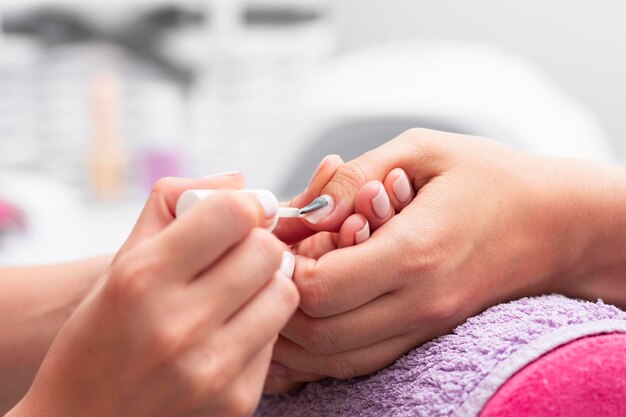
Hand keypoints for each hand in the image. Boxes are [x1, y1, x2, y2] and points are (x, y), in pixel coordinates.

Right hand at [8, 176, 298, 416]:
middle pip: (268, 251)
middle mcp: (178, 325)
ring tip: (238, 294)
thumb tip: (241, 184)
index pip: (232, 214)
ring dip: (267, 285)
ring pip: (284, 293)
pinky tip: (229, 334)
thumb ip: (173, 206)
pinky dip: (259, 328)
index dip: (244, 206)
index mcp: (143, 279)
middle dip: (257, 244)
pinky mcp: (236, 401)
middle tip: (237, 256)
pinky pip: (276, 339)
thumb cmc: (102, 333)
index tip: (240, 215)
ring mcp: (211, 369)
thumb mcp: (121, 263)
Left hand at [272, 128, 613, 380]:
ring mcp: (424, 327)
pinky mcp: (424, 335)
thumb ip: (352, 178)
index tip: (286, 238)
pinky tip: (309, 314)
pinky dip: (321, 348)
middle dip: (280, 302)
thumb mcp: (422, 150)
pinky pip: (358, 362)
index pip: (320, 288)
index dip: (287, 266)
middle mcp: (419, 303)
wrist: (555, 223)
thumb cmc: (489, 178)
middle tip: (277, 264)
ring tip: (285, 287)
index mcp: (416, 251)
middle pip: (318, 335)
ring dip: (295, 332)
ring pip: (333, 360)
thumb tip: (299, 209)